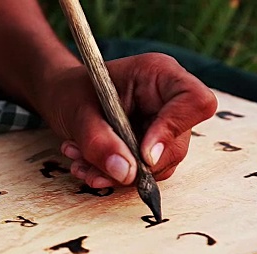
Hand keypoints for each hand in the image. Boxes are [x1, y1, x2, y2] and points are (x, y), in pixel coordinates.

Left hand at [38, 53, 217, 187]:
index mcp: (158, 75)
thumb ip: (99, 141)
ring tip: (81, 161)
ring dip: (118, 173)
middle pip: (177, 143)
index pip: (195, 102)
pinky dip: (113, 175)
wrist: (61, 98)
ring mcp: (162, 126)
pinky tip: (87, 165)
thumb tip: (126, 173)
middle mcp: (167, 100)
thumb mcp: (77, 112)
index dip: (173, 130)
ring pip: (159, 165)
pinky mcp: (151, 147)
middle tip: (94, 167)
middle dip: (135, 164)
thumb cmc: (71, 92)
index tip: (143, 154)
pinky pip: (143, 172)